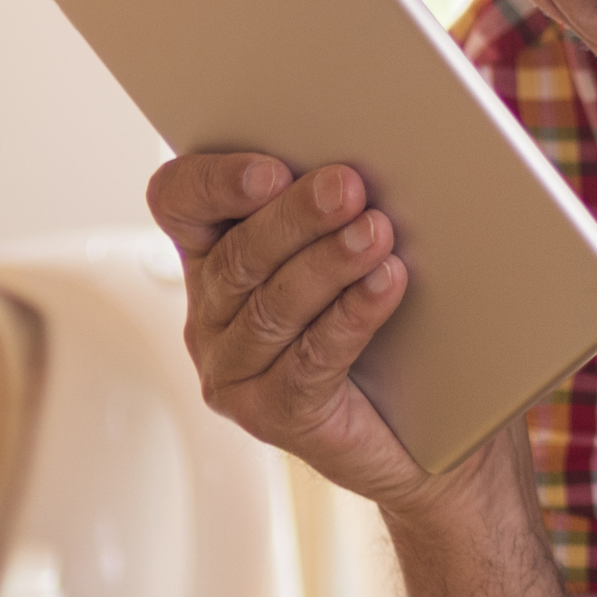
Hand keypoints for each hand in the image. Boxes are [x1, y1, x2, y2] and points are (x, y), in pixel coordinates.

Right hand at [144, 152, 451, 507]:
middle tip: (348, 187)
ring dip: (328, 263)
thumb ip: (335, 206)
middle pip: (238, 255)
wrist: (418, 431)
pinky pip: (309, 360)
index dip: (214, 182)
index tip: (271, 167)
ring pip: (271, 306)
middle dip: (296, 217)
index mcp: (214, 256)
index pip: (178, 202)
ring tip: (377, 233)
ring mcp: (234, 369)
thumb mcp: (350, 252)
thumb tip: (360, 165)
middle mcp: (210, 314)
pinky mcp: (273, 414)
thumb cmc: (385, 331)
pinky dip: (350, 317)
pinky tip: (384, 285)